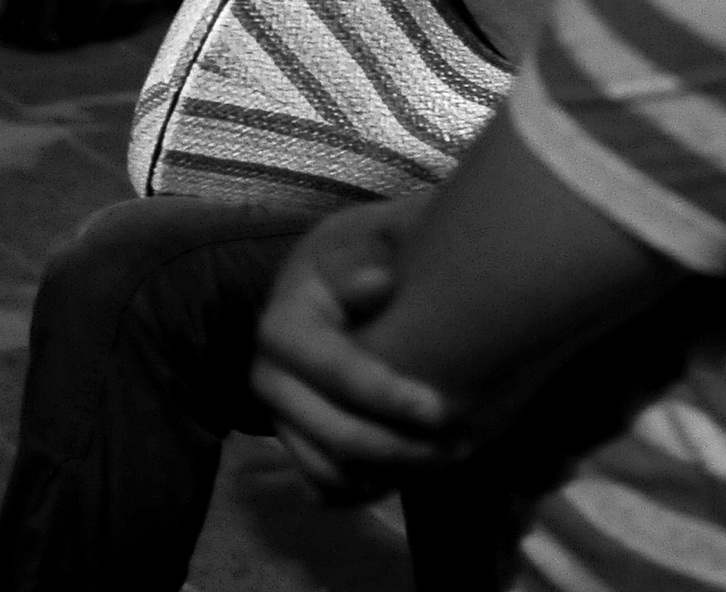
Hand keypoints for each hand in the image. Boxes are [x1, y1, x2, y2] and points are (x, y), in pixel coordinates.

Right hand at [253, 198, 456, 502]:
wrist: (356, 274)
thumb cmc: (372, 255)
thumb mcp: (374, 237)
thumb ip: (375, 253)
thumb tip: (379, 284)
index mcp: (283, 321)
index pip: (323, 367)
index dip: (379, 393)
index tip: (440, 406)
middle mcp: (270, 375)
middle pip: (324, 433)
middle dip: (393, 447)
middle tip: (456, 447)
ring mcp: (281, 414)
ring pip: (326, 469)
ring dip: (388, 475)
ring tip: (446, 459)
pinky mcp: (297, 441)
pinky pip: (325, 485)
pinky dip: (368, 488)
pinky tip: (414, 471)